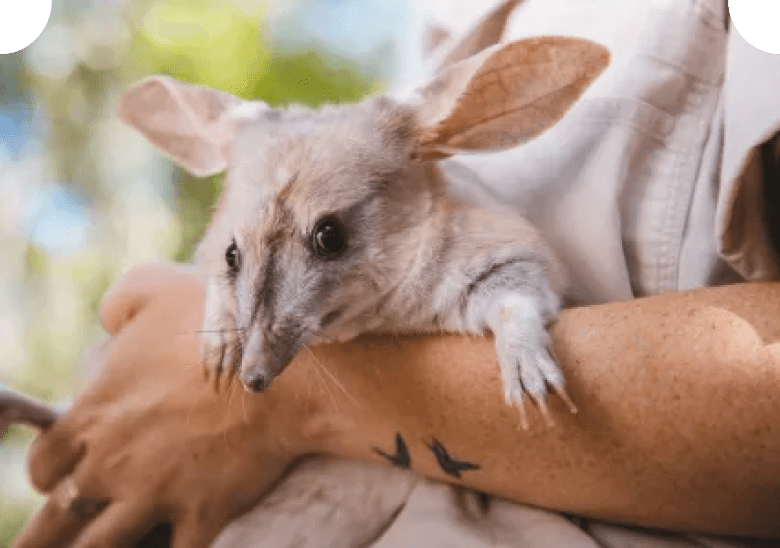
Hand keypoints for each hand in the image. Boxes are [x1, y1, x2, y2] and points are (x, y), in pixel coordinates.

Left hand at [14, 263, 294, 547]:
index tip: (69, 475)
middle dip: (52, 532)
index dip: (52, 473)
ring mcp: (153, 496)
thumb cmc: (220, 326)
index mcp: (95, 415)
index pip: (44, 466)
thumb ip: (119, 302)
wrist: (284, 374)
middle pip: (57, 521)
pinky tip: (172, 545)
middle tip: (56, 536)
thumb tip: (107, 323)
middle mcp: (112, 464)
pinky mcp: (200, 517)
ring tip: (108, 547)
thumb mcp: (157, 288)